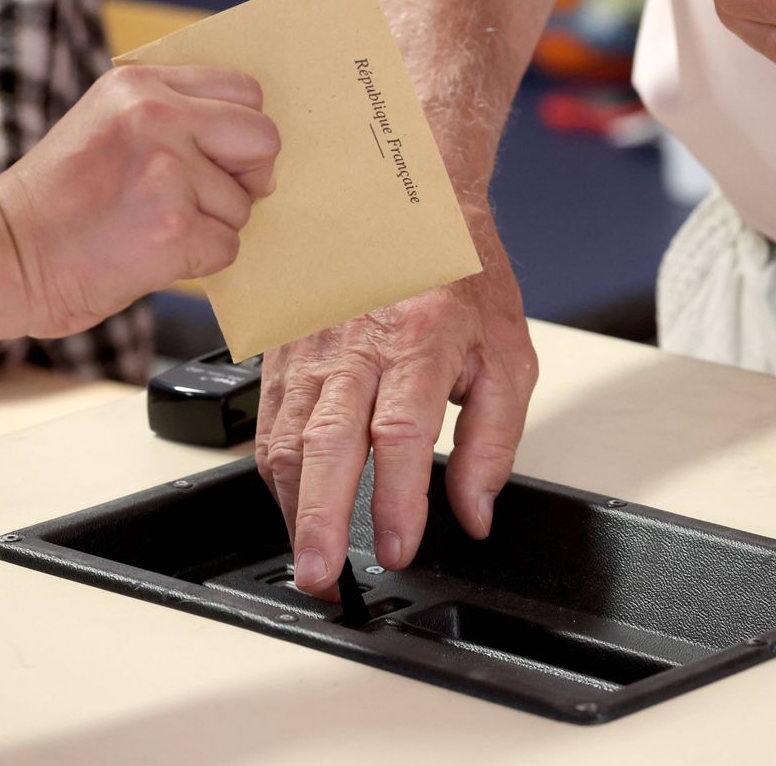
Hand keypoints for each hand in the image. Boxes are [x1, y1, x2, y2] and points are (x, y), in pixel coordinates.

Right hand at [0, 65, 279, 337]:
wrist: (3, 254)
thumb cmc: (60, 200)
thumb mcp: (106, 125)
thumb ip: (172, 118)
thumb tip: (254, 149)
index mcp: (139, 85)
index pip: (245, 92)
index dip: (242, 132)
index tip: (221, 156)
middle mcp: (156, 117)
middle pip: (264, 139)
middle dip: (248, 175)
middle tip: (204, 196)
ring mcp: (167, 172)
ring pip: (244, 203)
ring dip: (211, 224)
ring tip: (152, 225)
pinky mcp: (175, 227)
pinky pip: (228, 246)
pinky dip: (199, 259)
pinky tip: (152, 252)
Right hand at [253, 226, 536, 598]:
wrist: (408, 202)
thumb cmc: (461, 277)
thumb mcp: (507, 355)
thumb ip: (494, 441)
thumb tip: (475, 513)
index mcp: (422, 338)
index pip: (402, 432)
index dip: (397, 499)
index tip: (397, 547)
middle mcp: (358, 341)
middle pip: (329, 441)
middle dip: (321, 518)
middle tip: (323, 573)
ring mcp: (313, 344)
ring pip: (288, 435)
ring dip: (293, 506)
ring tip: (307, 558)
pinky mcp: (285, 349)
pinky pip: (269, 420)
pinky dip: (275, 472)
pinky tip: (290, 506)